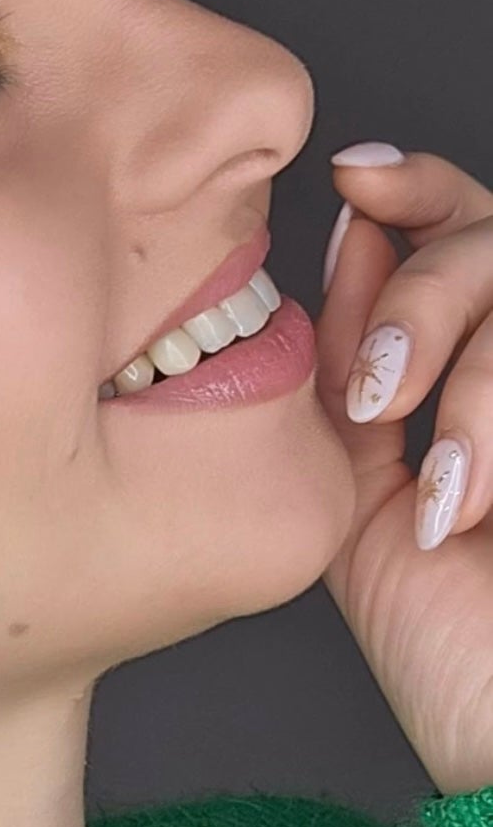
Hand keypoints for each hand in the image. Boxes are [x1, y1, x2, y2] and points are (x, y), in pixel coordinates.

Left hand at [316, 144, 492, 797]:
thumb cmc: (451, 644)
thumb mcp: (370, 497)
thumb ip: (360, 377)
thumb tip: (347, 249)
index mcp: (480, 374)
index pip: (465, 226)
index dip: (417, 184)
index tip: (351, 182)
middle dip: (428, 299)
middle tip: (378, 395)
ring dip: (478, 384)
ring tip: (444, 493)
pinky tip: (471, 513)